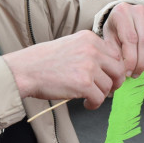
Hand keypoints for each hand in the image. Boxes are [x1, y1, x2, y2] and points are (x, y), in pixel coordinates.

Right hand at [4, 30, 125, 109]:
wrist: (25, 70)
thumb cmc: (42, 61)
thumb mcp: (69, 45)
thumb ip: (89, 52)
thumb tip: (107, 68)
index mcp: (89, 38)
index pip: (115, 54)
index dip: (114, 69)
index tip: (108, 77)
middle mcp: (92, 50)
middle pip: (118, 69)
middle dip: (115, 82)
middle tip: (107, 90)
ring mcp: (89, 66)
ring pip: (109, 86)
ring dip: (101, 95)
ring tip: (89, 98)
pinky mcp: (84, 84)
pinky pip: (99, 98)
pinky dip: (94, 104)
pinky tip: (85, 103)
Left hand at [101, 2, 143, 77]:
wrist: (124, 12)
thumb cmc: (116, 28)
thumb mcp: (109, 38)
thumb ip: (115, 52)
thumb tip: (122, 71)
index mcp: (122, 13)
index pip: (130, 39)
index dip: (131, 59)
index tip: (128, 73)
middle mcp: (138, 10)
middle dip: (141, 62)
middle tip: (136, 74)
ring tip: (140, 58)